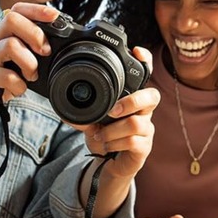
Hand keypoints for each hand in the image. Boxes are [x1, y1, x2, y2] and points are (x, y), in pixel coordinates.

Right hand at [0, 2, 58, 119]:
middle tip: (44, 52)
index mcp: (2, 33)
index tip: (55, 16)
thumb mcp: (14, 60)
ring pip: (11, 45)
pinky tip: (18, 89)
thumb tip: (53, 47)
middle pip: (12, 19)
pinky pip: (6, 76)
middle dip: (35, 34)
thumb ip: (28, 50)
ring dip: (29, 62)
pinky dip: (19, 85)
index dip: (37, 9)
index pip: (17, 10)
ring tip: (31, 75)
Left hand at [76, 46, 157, 178]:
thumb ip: (82, 114)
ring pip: (135, 123)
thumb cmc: (106, 137)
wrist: (109, 165)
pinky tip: (106, 145)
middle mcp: (143, 111)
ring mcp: (146, 129)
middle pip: (152, 97)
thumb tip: (65, 110)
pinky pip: (133, 142)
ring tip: (99, 135)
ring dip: (112, 131)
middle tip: (113, 111)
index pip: (146, 76)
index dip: (145, 62)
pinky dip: (114, 143)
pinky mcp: (144, 147)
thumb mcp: (91, 122)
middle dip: (132, 101)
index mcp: (132, 98)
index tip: (137, 52)